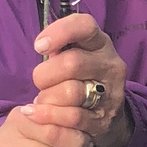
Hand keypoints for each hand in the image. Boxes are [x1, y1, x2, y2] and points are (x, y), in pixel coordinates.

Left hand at [29, 12, 131, 146]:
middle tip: (39, 82)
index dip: (59, 32)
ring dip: (47, 98)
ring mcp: (111, 94)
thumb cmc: (81, 78)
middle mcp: (110, 66)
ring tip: (42, 100)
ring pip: (71, 92)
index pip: (85, 26)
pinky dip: (48, 117)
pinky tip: (35, 114)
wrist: (107, 115)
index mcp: (100, 44)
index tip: (39, 46)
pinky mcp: (103, 120)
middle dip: (45, 74)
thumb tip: (43, 46)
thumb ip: (60, 48)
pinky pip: (72, 118)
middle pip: (72, 62)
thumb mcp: (74, 55)